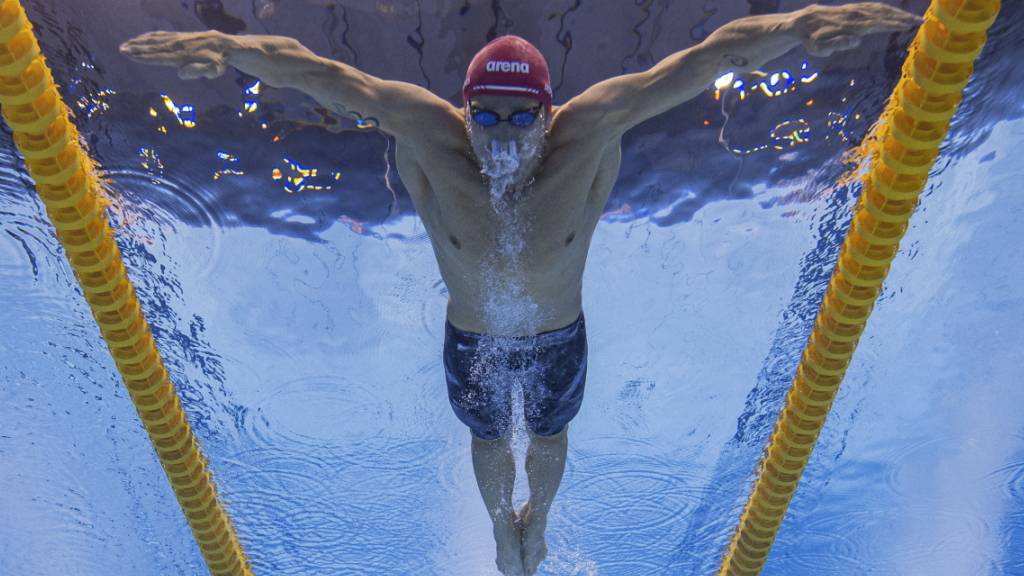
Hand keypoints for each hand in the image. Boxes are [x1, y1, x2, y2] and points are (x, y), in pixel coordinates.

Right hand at [119, 30, 232, 79]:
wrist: (225, 45)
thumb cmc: (218, 62)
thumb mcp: (212, 71)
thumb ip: (197, 71)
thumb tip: (180, 73)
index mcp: (183, 56)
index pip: (159, 57)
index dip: (144, 57)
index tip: (130, 55)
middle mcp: (177, 46)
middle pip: (153, 48)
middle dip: (136, 49)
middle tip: (121, 49)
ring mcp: (177, 39)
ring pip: (155, 40)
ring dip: (139, 42)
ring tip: (126, 44)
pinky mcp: (179, 36)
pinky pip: (161, 35)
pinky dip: (149, 36)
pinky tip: (141, 38)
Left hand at [795, 2, 922, 56]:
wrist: (803, 22)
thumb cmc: (812, 40)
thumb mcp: (820, 48)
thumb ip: (837, 44)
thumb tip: (856, 40)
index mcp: (850, 26)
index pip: (876, 24)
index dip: (893, 24)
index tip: (908, 25)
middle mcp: (854, 15)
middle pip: (882, 15)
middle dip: (902, 18)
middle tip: (920, 21)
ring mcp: (854, 10)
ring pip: (879, 9)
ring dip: (897, 12)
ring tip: (912, 17)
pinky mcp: (852, 9)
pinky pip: (872, 7)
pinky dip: (885, 9)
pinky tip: (894, 12)